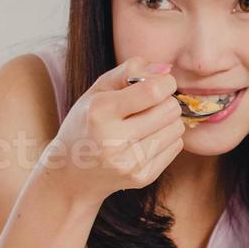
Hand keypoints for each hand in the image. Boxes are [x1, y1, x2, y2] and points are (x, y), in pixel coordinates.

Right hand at [41, 56, 184, 204]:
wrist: (71, 174)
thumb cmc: (86, 123)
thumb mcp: (97, 90)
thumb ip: (129, 71)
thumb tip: (167, 69)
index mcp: (99, 112)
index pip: (154, 91)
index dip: (165, 83)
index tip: (160, 84)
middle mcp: (113, 140)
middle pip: (170, 109)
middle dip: (166, 101)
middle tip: (150, 105)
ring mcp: (129, 163)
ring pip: (176, 128)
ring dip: (168, 121)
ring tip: (147, 123)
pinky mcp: (142, 178)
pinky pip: (175, 147)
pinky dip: (166, 139)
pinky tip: (146, 140)